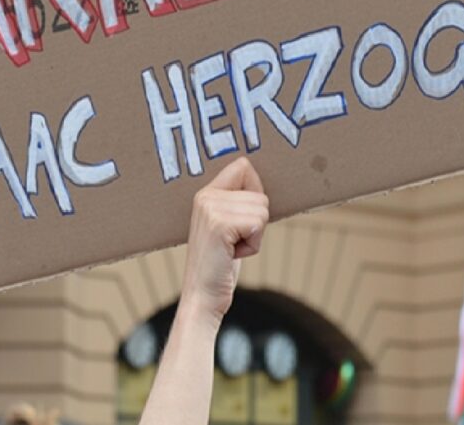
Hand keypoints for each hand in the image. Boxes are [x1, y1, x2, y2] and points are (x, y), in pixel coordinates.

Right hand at [180, 157, 267, 324]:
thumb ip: (237, 204)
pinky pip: (258, 224)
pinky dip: (253, 245)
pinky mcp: (219, 224)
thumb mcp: (226, 227)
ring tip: (231, 248)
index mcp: (205, 193)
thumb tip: (262, 186)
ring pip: (262, 210)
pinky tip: (233, 254)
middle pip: (260, 195)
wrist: (201, 296)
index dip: (256, 190)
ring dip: (254, 236)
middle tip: (233, 242)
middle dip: (256, 224)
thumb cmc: (219, 265)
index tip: (244, 218)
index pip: (243, 166)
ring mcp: (210, 209)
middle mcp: (205, 196)